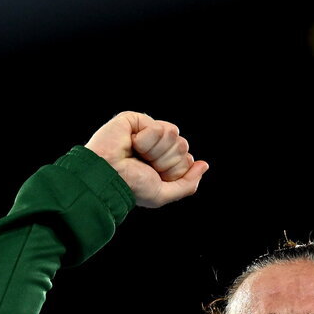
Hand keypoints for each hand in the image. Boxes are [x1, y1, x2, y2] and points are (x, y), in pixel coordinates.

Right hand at [84, 111, 208, 208]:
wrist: (109, 177)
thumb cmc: (131, 187)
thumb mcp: (163, 194)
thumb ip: (187, 183)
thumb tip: (204, 165)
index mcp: (163, 162)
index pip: (186, 160)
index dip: (174, 171)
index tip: (154, 175)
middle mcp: (157, 145)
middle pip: (182, 146)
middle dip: (166, 161)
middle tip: (144, 165)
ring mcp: (147, 131)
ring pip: (174, 134)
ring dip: (156, 151)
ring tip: (138, 155)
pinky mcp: (137, 119)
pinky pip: (159, 127)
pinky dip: (147, 141)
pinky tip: (131, 144)